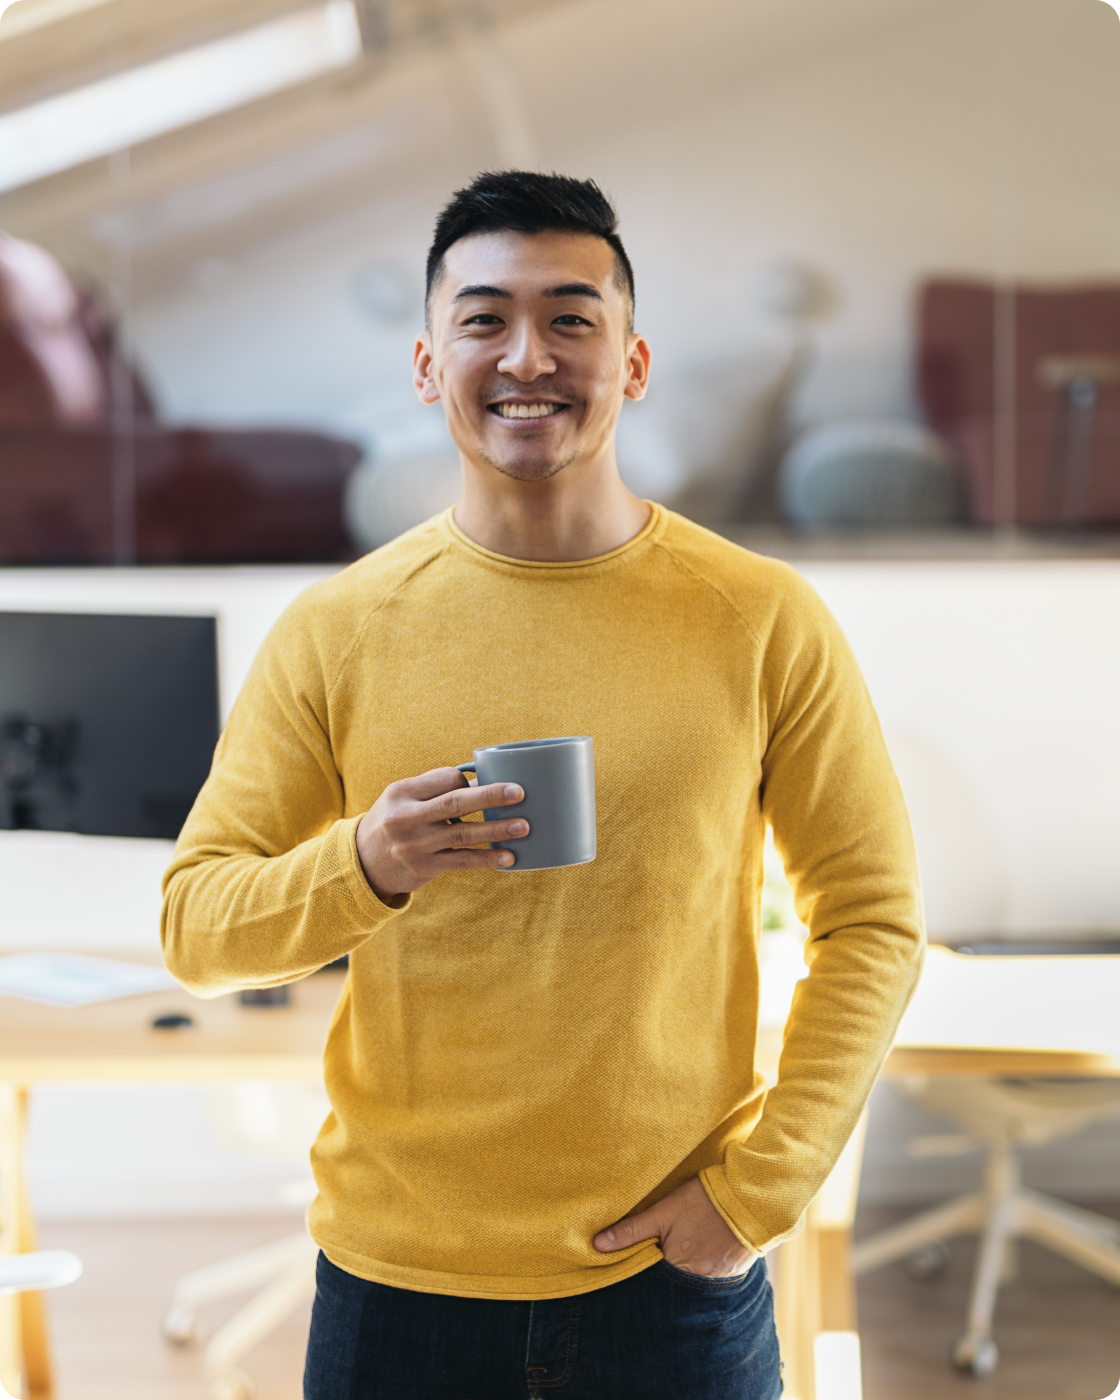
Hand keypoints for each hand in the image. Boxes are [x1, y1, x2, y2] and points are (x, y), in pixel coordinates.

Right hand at [355, 767, 527, 898]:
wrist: (363, 863)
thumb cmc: (393, 821)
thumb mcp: (401, 798)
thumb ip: (434, 788)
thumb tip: (483, 779)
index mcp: (403, 792)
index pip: (445, 778)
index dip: (469, 779)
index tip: (486, 782)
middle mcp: (407, 817)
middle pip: (456, 802)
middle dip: (491, 796)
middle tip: (520, 792)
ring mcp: (416, 845)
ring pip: (464, 834)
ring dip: (496, 830)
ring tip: (523, 826)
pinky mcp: (425, 868)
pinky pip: (462, 861)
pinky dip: (487, 859)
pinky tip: (508, 857)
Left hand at [593, 1177, 757, 1278]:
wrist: (751, 1199)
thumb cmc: (704, 1202)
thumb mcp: (664, 1210)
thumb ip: (632, 1230)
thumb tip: (598, 1245)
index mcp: (675, 1267)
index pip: (647, 1280)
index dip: (638, 1271)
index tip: (628, 1264)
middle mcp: (695, 1282)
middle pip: (668, 1284)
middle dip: (659, 1275)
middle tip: (657, 1254)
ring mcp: (715, 1281)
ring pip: (688, 1283)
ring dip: (680, 1272)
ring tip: (679, 1252)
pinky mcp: (731, 1276)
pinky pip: (708, 1280)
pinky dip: (700, 1269)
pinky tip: (698, 1253)